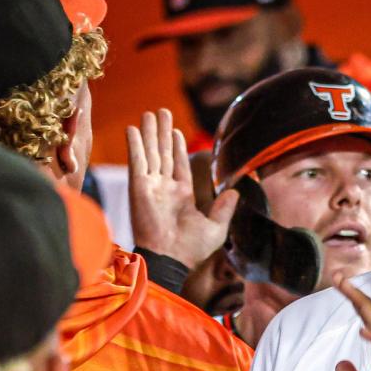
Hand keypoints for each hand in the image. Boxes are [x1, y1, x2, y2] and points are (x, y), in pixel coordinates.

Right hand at [127, 109, 237, 268]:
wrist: (171, 258)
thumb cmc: (192, 249)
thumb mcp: (216, 227)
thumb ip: (224, 208)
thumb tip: (236, 192)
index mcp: (182, 196)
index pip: (179, 165)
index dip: (177, 147)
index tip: (176, 131)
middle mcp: (164, 188)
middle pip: (163, 154)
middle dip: (162, 133)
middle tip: (161, 112)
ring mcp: (150, 186)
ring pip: (150, 153)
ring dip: (150, 133)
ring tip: (150, 113)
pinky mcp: (139, 187)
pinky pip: (137, 161)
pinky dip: (135, 144)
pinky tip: (134, 128)